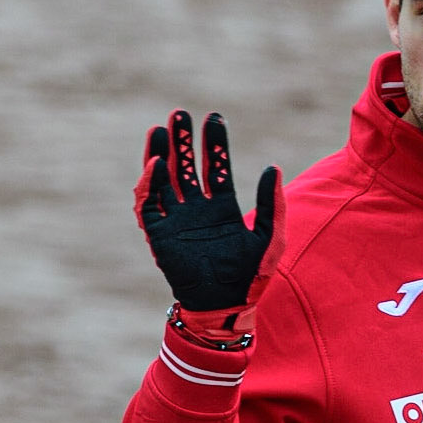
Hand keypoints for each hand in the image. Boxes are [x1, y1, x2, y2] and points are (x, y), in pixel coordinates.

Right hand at [133, 109, 284, 310]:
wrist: (224, 309)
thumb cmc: (250, 279)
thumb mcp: (270, 240)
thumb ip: (272, 205)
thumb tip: (273, 168)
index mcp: (222, 210)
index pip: (216, 168)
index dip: (215, 144)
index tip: (215, 117)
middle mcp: (197, 212)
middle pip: (186, 167)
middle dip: (184, 141)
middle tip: (181, 113)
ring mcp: (177, 222)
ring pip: (164, 180)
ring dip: (162, 153)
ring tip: (163, 128)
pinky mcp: (160, 235)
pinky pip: (148, 205)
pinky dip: (149, 183)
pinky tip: (156, 163)